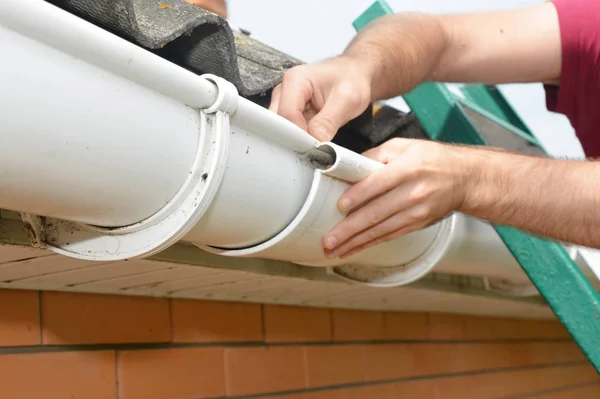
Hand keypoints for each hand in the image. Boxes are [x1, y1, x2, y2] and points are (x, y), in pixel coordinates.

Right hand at [269, 56, 373, 140]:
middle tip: (316, 148)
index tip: (315, 146)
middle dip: (296, 139)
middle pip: (280, 123)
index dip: (299, 133)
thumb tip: (317, 139)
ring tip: (317, 144)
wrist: (355, 74)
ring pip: (283, 130)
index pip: (287, 114)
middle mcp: (285, 90)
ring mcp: (287, 102)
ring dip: (298, 140)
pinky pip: (291, 131)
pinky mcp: (292, 113)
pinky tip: (314, 141)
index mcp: (295, 80)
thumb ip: (330, 120)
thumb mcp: (347, 99)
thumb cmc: (352, 79)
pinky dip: (302, 139)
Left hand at [322, 138, 467, 257]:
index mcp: (408, 168)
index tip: (340, 206)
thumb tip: (348, 166)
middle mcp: (412, 193)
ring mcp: (415, 212)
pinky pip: (388, 236)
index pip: (379, 183)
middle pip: (376, 213)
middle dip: (349, 229)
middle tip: (329, 240)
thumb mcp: (404, 146)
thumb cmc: (432, 159)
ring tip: (333, 250)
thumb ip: (375, 155)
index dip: (358, 196)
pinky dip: (368, 244)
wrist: (465, 179)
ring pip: (380, 230)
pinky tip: (352, 249)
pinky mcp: (416, 224)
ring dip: (354, 242)